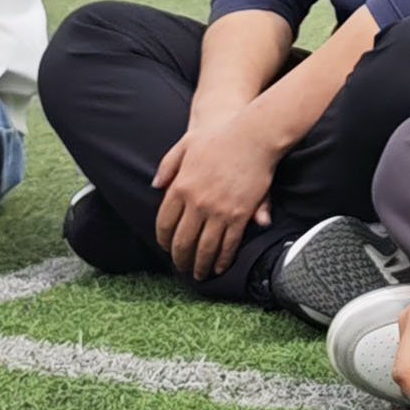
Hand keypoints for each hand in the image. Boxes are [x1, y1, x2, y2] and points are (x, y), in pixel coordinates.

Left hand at [151, 106, 281, 281]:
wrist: (254, 135)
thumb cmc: (220, 137)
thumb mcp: (186, 145)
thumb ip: (168, 166)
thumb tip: (155, 186)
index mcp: (180, 186)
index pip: (164, 224)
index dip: (164, 241)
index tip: (166, 248)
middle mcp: (196, 203)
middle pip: (182, 241)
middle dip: (180, 259)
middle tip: (181, 268)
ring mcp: (218, 211)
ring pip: (205, 248)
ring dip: (200, 265)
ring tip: (199, 274)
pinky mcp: (240, 215)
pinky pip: (228, 244)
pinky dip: (223, 259)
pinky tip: (220, 266)